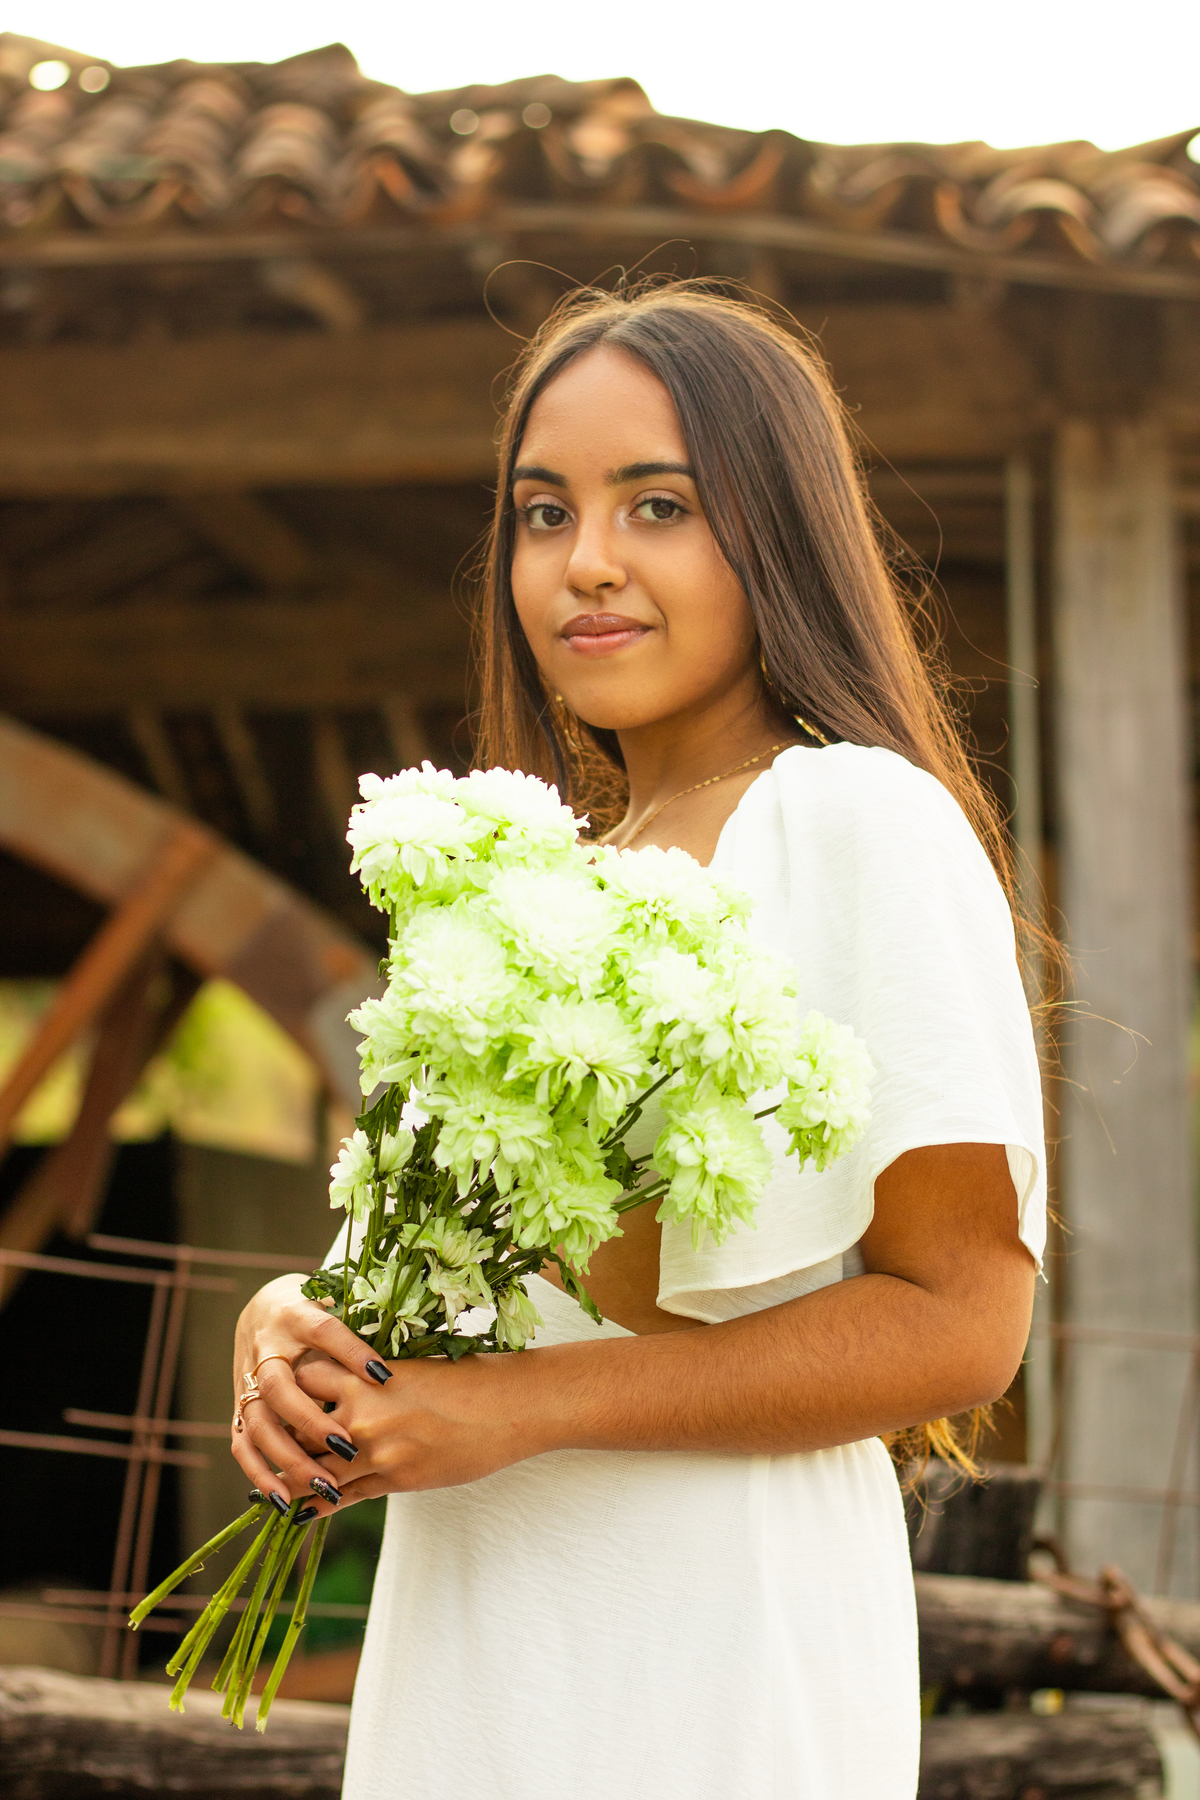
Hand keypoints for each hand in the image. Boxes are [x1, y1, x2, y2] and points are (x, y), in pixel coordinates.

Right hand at [229, 1274, 396, 1514]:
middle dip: (312, 1421)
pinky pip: (242, 1443)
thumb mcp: (340, 1309)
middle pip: (281, 1387)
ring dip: (287, 1458)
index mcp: (296, 1316)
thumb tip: (398, 1359)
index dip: (352, 1352)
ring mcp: (248, 1379)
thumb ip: (362, 1330)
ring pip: (258, 1422)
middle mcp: (267, 1348)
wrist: (264, 1308)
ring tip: (322, 1485)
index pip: (325, 1331)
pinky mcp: (240, 1405)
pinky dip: (259, 1473)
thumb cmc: (316, 1313)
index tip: (385, 1377)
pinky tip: (281, 1500)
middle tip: (349, 1449)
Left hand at [292, 1350, 542, 1503]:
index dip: (287, 1385)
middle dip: (279, 1437)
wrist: (510, 1406)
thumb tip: (342, 1384)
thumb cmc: (466, 1379)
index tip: (275, 1394)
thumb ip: (371, 1380)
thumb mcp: (412, 1368)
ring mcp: (377, 1449)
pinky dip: (318, 1506)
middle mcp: (364, 1411)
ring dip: (291, 1481)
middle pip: (298, 1426)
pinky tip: (301, 1511)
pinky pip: (343, 1498)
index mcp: (366, 1373)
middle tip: (260, 1445)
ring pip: (314, 1469)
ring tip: (270, 1491)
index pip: (303, 1376)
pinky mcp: (395, 1479)